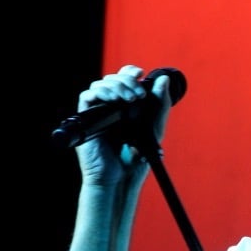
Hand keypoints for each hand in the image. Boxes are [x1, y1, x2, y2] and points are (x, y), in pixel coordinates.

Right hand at [76, 64, 171, 184]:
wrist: (122, 177)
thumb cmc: (138, 158)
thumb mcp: (155, 128)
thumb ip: (160, 104)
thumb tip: (163, 79)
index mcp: (125, 107)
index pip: (123, 80)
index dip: (129, 72)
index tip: (141, 73)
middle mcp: (110, 107)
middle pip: (112, 79)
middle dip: (126, 80)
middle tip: (140, 94)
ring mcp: (98, 112)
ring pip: (100, 84)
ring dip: (117, 85)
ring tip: (132, 99)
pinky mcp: (87, 119)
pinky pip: (87, 96)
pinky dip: (101, 92)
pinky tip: (115, 99)